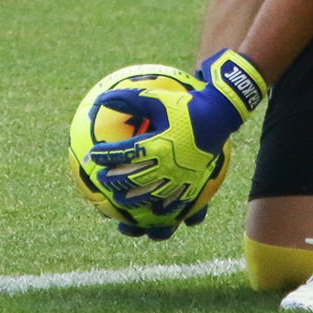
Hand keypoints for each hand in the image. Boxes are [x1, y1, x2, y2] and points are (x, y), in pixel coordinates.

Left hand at [87, 49, 266, 232]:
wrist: (219, 115)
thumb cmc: (185, 105)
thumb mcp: (156, 99)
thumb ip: (129, 100)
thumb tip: (101, 98)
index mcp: (158, 144)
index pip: (126, 153)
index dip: (107, 155)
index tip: (94, 155)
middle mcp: (168, 163)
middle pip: (134, 178)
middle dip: (114, 181)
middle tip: (100, 180)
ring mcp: (181, 175)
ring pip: (152, 194)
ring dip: (133, 199)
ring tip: (118, 201)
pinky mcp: (193, 180)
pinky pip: (176, 200)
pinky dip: (163, 208)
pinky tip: (154, 214)